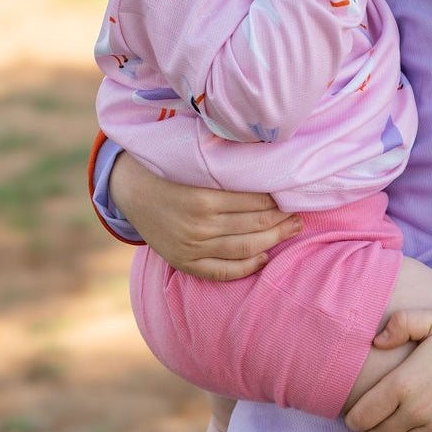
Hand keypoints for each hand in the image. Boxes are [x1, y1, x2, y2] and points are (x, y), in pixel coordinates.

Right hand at [109, 151, 301, 280]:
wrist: (132, 190)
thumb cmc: (171, 170)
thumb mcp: (198, 164)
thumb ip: (229, 168)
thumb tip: (269, 160)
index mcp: (204, 198)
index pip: (255, 202)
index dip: (278, 199)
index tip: (291, 194)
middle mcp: (199, 226)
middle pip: (255, 226)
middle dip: (282, 221)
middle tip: (299, 215)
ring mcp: (192, 248)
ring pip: (245, 249)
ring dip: (273, 240)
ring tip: (291, 230)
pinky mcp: (184, 263)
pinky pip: (222, 272)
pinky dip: (247, 267)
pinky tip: (263, 257)